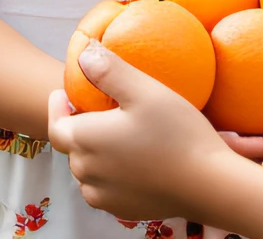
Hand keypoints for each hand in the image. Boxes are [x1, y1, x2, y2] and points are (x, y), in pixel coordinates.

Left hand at [49, 43, 233, 220]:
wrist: (207, 185)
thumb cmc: (177, 134)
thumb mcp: (144, 91)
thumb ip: (109, 71)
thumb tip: (83, 52)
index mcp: (85, 140)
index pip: (55, 125)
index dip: (57, 109)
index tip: (63, 95)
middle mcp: (86, 171)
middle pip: (72, 147)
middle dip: (80, 128)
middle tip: (99, 112)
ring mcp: (103, 195)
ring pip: (88, 170)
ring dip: (94, 153)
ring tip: (116, 137)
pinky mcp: (121, 210)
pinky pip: (105, 189)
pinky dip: (109, 175)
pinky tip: (131, 163)